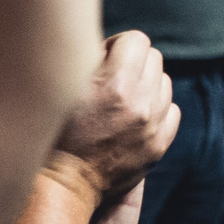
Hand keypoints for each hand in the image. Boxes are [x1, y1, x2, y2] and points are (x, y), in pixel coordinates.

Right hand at [51, 31, 179, 203]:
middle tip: (110, 78)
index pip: (136, 39)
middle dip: (133, 62)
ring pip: (165, 83)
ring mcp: (153, 126)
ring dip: (146, 85)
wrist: (61, 183)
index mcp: (115, 83)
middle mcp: (140, 103)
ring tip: (121, 98)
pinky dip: (157, 109)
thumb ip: (85, 58)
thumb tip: (104, 43)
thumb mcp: (60, 86)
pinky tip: (133, 117)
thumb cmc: (51, 131)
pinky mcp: (158, 145)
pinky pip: (172, 111)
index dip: (117, 45)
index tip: (102, 58)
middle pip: (154, 58)